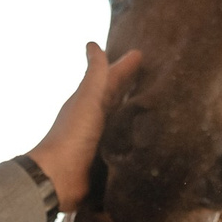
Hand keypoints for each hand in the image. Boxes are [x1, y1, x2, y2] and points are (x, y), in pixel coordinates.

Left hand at [27, 41, 143, 210]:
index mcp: (91, 101)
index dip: (125, 67)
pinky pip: (127, 145)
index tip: (143, 54)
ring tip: (161, 104)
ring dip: (139, 113)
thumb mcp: (87, 100)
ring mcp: (103, 140)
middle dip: (135, 87)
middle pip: (119, 98)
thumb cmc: (73, 135)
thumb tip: (92, 44)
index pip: (112, 79)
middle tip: (159, 77)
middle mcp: (97, 118)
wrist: (59, 177)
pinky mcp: (110, 160)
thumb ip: (95, 75)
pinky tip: (152, 137)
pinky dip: (138, 138)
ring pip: (125, 121)